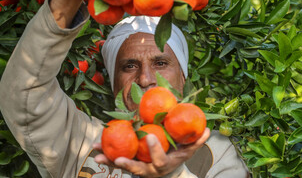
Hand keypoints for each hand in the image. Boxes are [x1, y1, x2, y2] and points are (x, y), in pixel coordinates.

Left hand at [94, 128, 210, 176]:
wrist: (166, 172)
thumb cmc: (176, 156)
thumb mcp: (187, 151)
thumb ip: (196, 142)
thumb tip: (207, 130)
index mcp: (163, 165)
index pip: (159, 160)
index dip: (155, 150)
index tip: (150, 136)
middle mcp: (148, 170)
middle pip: (137, 170)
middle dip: (127, 164)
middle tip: (118, 157)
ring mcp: (137, 169)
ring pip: (122, 168)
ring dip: (109, 161)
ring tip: (96, 152)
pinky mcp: (128, 165)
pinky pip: (115, 162)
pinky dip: (106, 156)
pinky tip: (95, 147)